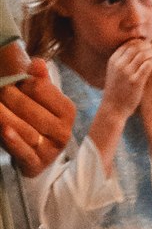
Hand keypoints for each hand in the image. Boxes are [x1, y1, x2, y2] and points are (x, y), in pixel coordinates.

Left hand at [0, 54, 75, 176]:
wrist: (35, 149)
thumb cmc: (35, 116)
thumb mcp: (39, 96)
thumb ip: (38, 80)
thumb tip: (38, 64)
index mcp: (67, 111)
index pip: (39, 89)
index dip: (22, 82)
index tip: (15, 83)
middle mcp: (64, 132)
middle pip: (29, 109)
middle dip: (8, 97)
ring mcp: (51, 150)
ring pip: (24, 130)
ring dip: (3, 116)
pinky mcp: (37, 165)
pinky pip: (25, 153)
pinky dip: (14, 142)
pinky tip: (5, 131)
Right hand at [102, 38, 151, 117]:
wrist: (113, 107)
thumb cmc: (115, 90)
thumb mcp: (113, 72)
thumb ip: (120, 61)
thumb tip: (131, 51)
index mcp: (113, 60)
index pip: (127, 44)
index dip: (138, 42)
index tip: (145, 44)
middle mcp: (119, 64)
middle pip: (136, 47)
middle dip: (146, 46)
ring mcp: (127, 72)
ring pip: (143, 54)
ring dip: (151, 53)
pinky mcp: (136, 81)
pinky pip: (148, 66)